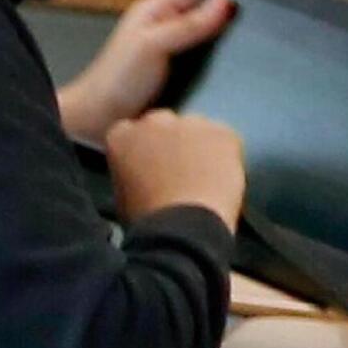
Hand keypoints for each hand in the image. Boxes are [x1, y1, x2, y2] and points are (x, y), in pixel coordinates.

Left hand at [56, 0, 232, 144]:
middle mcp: (165, 29)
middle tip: (248, 32)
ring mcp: (174, 55)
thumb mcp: (152, 45)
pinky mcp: (181, 79)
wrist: (98, 124)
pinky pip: (207, 68)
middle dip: (225, 23)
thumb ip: (187, 24)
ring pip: (209, 43)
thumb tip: (223, 3)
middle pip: (206, 16)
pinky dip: (217, 71)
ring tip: (243, 55)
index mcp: (155, 11)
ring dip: (222, 50)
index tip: (244, 2)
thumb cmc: (113, 82)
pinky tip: (230, 77)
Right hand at [104, 107, 248, 231]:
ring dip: (198, 146)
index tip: (151, 166)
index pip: (131, 133)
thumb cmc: (147, 219)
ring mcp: (190, 123)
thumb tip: (142, 174)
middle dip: (170, 142)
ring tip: (203, 178)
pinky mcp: (222, 132)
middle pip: (164, 124)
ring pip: (196, 130)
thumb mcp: (123, 194)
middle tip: (178, 172)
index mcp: (122, 136)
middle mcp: (153, 120)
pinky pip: (224, 140)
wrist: (183, 227)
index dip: (144, 151)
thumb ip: (130, 171)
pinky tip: (222, 179)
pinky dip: (225, 156)